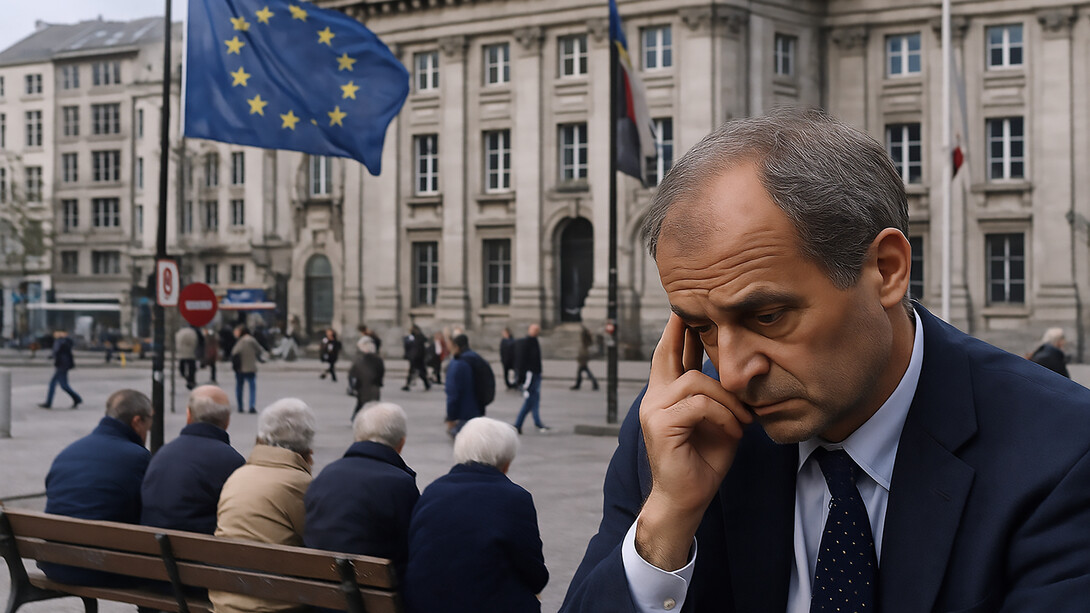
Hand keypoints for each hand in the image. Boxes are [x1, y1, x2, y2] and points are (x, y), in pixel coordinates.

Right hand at [635, 313, 752, 570]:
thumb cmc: (704, 461)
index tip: (688, 308)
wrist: (686, 499)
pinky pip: (699, 404)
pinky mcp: (661, 424)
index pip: (671, 354)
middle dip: (682, 329)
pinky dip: (723, 416)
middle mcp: (654, 397)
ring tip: (742, 420)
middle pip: (668, 353)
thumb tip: (740, 370)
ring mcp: (654, 409)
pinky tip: (734, 431)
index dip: (679, 330)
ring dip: (727, 399)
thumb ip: (721, 396)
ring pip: (695, 381)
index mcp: (667, 395)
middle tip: (692, 308)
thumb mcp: (719, 421)